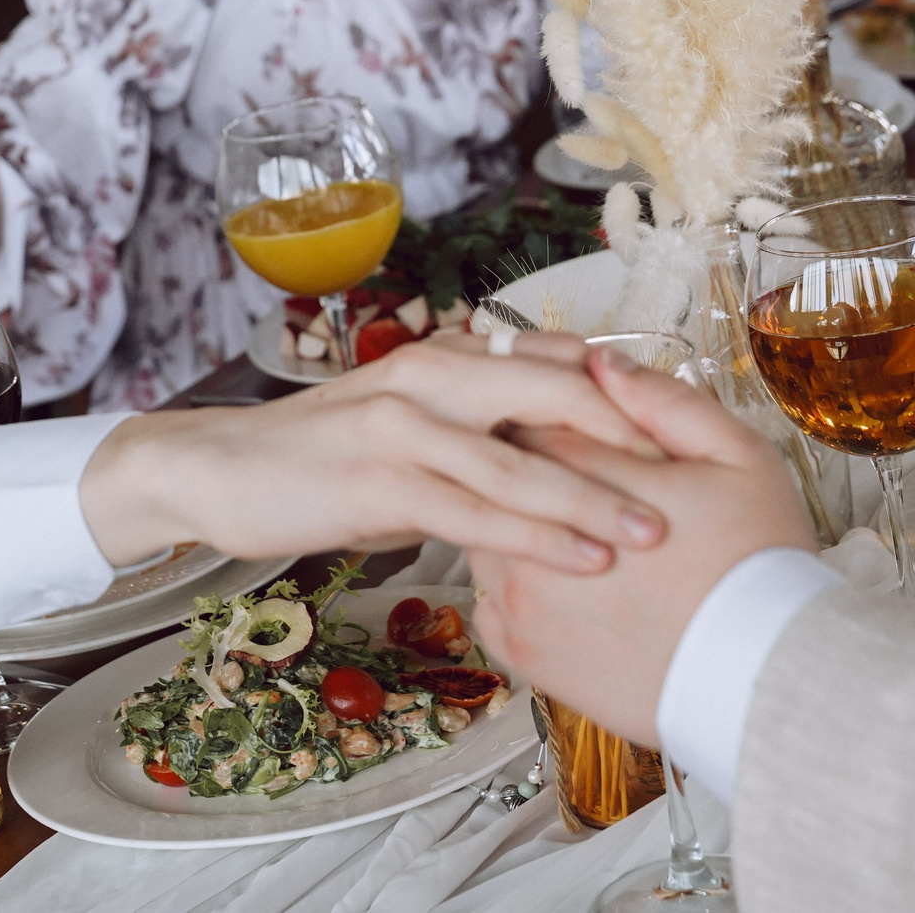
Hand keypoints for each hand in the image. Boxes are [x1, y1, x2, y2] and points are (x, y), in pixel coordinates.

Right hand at [78, 342, 671, 574]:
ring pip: (522, 460)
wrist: (218, 469)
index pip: (554, 366)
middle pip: (555, 397)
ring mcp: (404, 424)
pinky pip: (476, 511)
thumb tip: (545, 451)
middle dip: (632, 440)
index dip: (625, 399)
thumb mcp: (404, 430)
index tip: (686, 435)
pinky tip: (580, 557)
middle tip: (696, 481)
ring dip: (596, 499)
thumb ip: (471, 433)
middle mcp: (430, 375)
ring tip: (656, 531)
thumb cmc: (318, 457)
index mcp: (443, 357)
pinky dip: (537, 535)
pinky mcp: (380, 478)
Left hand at [467, 353, 814, 743]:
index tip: (572, 427)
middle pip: (501, 476)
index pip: (535, 420)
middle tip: (568, 479)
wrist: (764, 676)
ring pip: (487, 533)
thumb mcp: (738, 458)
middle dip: (527, 468)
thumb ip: (663, 402)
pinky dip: (512, 587)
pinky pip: (486, 600)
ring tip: (561, 528)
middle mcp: (540, 538)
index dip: (553, 418)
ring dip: (515, 524)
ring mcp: (522, 600)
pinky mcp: (522, 652)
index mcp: (589, 481)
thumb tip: (599, 363)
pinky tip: (556, 585)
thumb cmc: (757, 562)